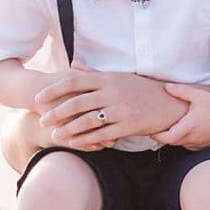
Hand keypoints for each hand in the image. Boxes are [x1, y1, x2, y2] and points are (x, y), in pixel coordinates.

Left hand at [35, 69, 184, 149]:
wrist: (170, 104)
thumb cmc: (142, 89)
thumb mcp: (119, 77)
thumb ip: (94, 73)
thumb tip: (73, 65)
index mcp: (108, 78)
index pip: (74, 81)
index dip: (54, 90)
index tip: (39, 98)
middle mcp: (112, 92)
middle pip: (77, 102)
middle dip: (56, 112)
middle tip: (42, 119)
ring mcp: (120, 110)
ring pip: (88, 120)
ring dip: (68, 129)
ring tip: (55, 136)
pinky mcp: (128, 126)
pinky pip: (103, 134)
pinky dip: (87, 140)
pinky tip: (76, 144)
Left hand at [155, 84, 209, 148]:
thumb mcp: (197, 95)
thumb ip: (180, 91)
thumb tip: (166, 87)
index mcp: (190, 126)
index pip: (168, 138)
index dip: (158, 136)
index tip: (152, 131)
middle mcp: (194, 137)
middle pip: (173, 142)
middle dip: (165, 137)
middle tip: (158, 129)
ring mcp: (201, 143)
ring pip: (182, 145)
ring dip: (176, 139)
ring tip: (172, 129)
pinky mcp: (207, 144)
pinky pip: (191, 146)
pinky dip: (186, 141)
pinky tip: (187, 132)